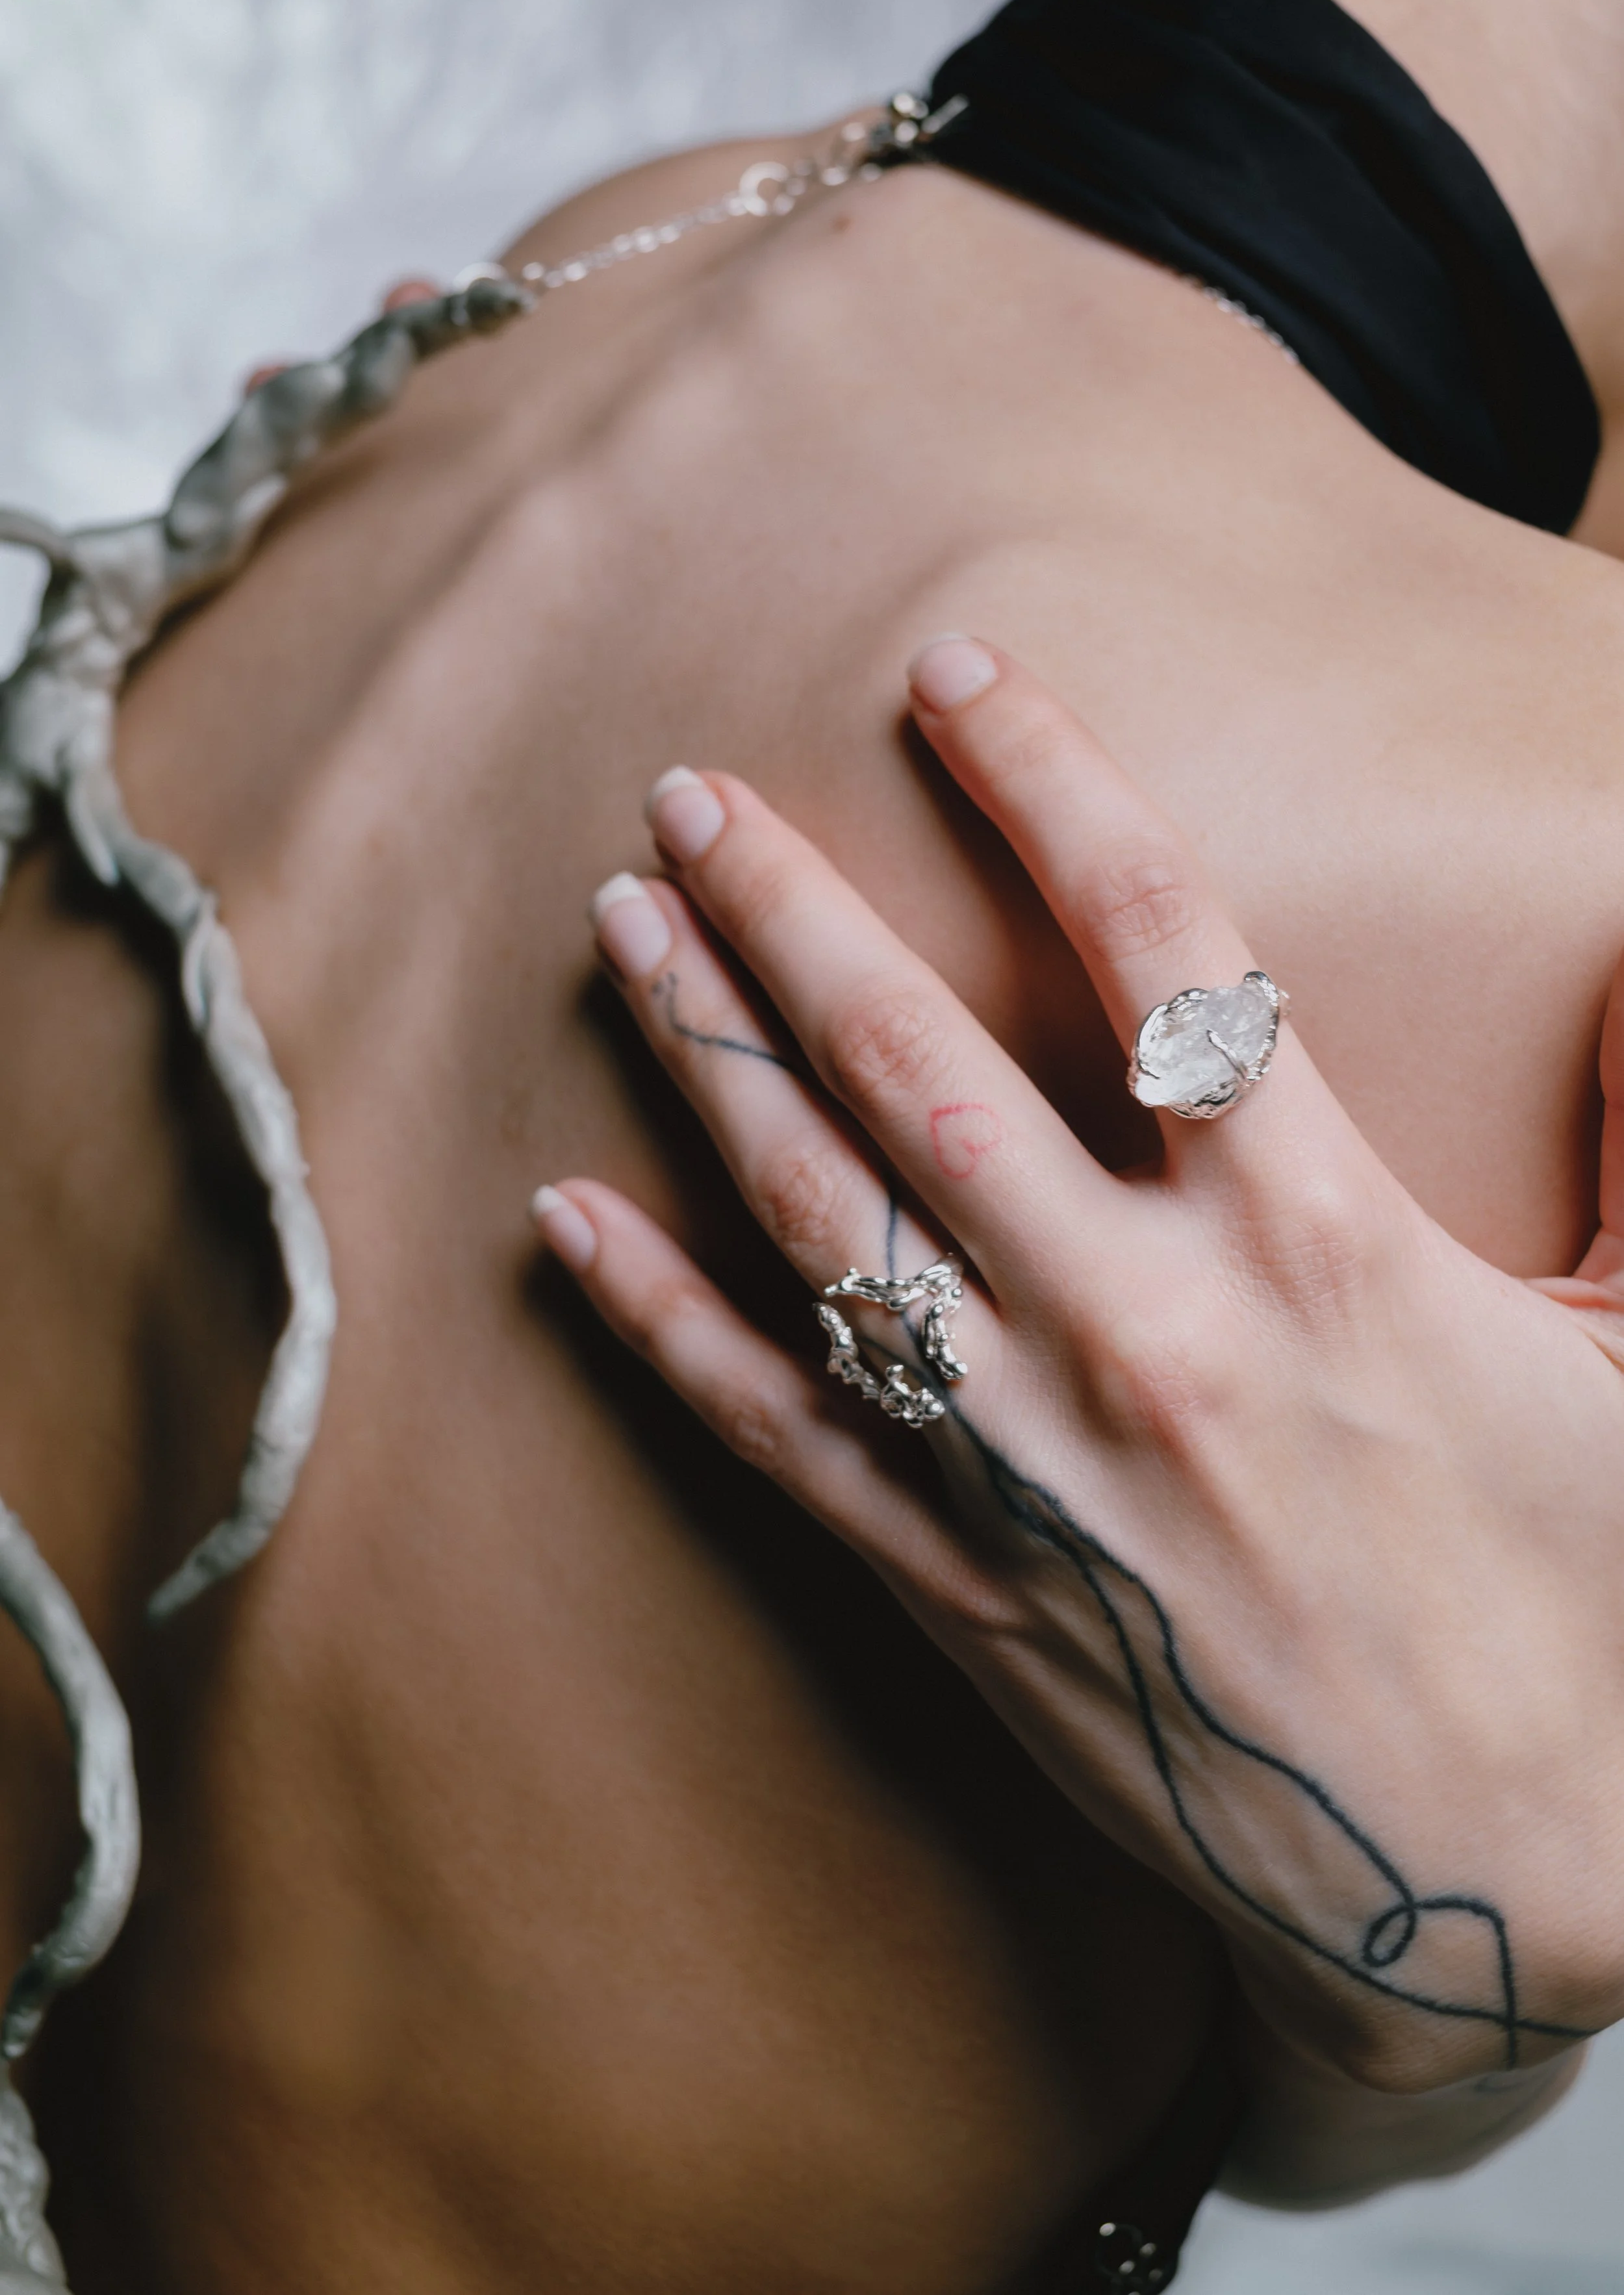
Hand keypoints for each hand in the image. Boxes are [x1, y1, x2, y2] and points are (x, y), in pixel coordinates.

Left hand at [535, 636, 1623, 2095]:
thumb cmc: (1591, 1601)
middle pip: (925, 1062)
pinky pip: (779, 1432)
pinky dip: (659, 1321)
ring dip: (709, 1060)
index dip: (1051, 781)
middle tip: (689, 792)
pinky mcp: (964, 1591)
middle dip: (796, 909)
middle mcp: (1150, 1331)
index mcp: (1326, 1241)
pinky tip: (564, 1220)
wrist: (1507, 1890)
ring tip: (623, 933)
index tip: (956, 673)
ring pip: (824, 1221)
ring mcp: (1035, 1467)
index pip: (1165, 939)